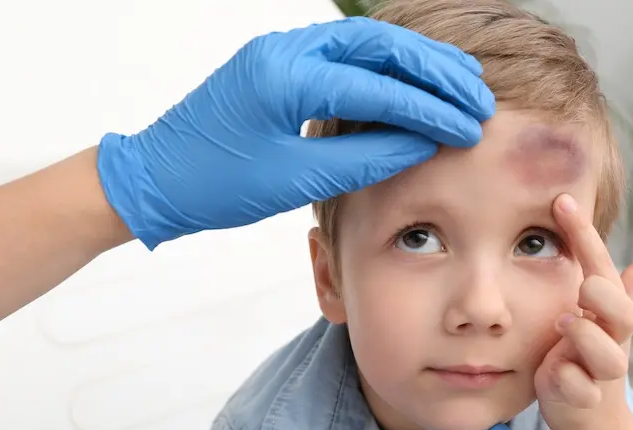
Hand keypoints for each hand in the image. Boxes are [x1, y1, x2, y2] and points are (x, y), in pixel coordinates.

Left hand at [97, 17, 494, 248]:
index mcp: (284, 76)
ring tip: (460, 81)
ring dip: (415, 61)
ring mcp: (280, 51)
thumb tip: (423, 143)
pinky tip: (412, 80)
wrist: (154, 178)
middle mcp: (285, 50)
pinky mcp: (278, 63)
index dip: (430, 108)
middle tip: (477, 95)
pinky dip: (384, 65)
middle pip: (379, 46)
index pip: (377, 86)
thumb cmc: (214, 184)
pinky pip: (343, 53)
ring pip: (365, 42)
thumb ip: (363, 157)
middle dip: (434, 70)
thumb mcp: (294, 179)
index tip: (470, 126)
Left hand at [535, 194, 632, 429]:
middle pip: (624, 314)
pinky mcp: (581, 397)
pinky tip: (555, 371)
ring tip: (564, 324)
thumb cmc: (591, 353)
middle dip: (604, 296)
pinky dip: (568, 380)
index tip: (561, 202)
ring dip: (585, 337)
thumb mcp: (604, 316)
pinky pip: (579, 389)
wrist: (588, 413)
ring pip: (606, 356)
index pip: (602, 266)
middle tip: (581, 289)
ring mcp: (597, 370)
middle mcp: (610, 338)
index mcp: (610, 312)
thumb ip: (628, 283)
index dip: (584, 235)